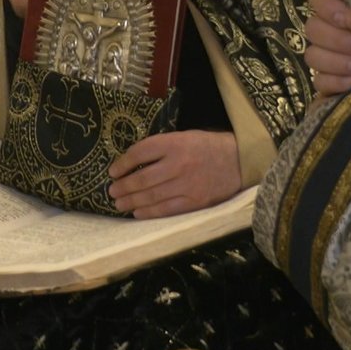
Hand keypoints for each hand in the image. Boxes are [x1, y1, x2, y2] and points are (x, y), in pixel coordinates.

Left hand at [108, 130, 239, 218]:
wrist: (239, 160)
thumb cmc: (207, 147)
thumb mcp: (184, 137)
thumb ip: (162, 147)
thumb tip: (133, 162)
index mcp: (175, 143)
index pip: (141, 152)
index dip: (123, 163)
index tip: (113, 171)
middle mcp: (180, 163)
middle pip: (143, 178)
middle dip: (124, 186)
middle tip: (111, 191)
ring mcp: (188, 184)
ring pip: (152, 196)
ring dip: (132, 201)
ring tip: (119, 203)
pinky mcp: (196, 201)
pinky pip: (167, 209)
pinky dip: (150, 212)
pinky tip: (138, 212)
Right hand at [303, 0, 350, 131]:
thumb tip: (346, 16)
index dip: (324, 3)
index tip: (342, 18)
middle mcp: (345, 31)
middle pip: (313, 26)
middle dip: (337, 39)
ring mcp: (341, 60)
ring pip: (313, 55)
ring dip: (336, 62)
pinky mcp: (342, 87)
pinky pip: (320, 83)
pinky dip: (335, 83)